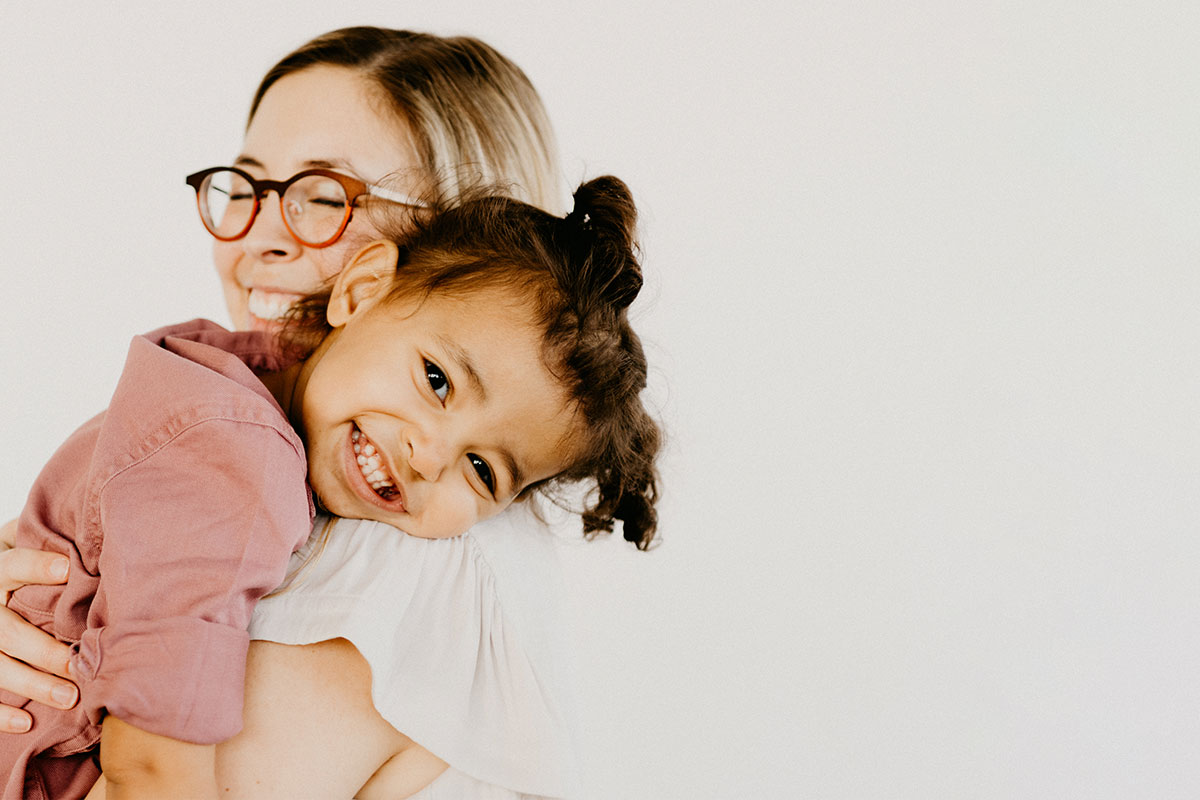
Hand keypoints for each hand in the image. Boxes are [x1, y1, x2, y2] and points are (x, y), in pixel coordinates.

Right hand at [0, 538, 77, 732]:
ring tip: (69, 696)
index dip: (34, 567)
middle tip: (77, 664)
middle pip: (6, 632)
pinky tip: (26, 724)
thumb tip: (93, 540)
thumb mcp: (19, 548)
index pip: (9, 566)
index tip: (67, 569)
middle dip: (42, 651)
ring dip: (31, 685)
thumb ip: (47, 543)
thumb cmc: (15, 569)